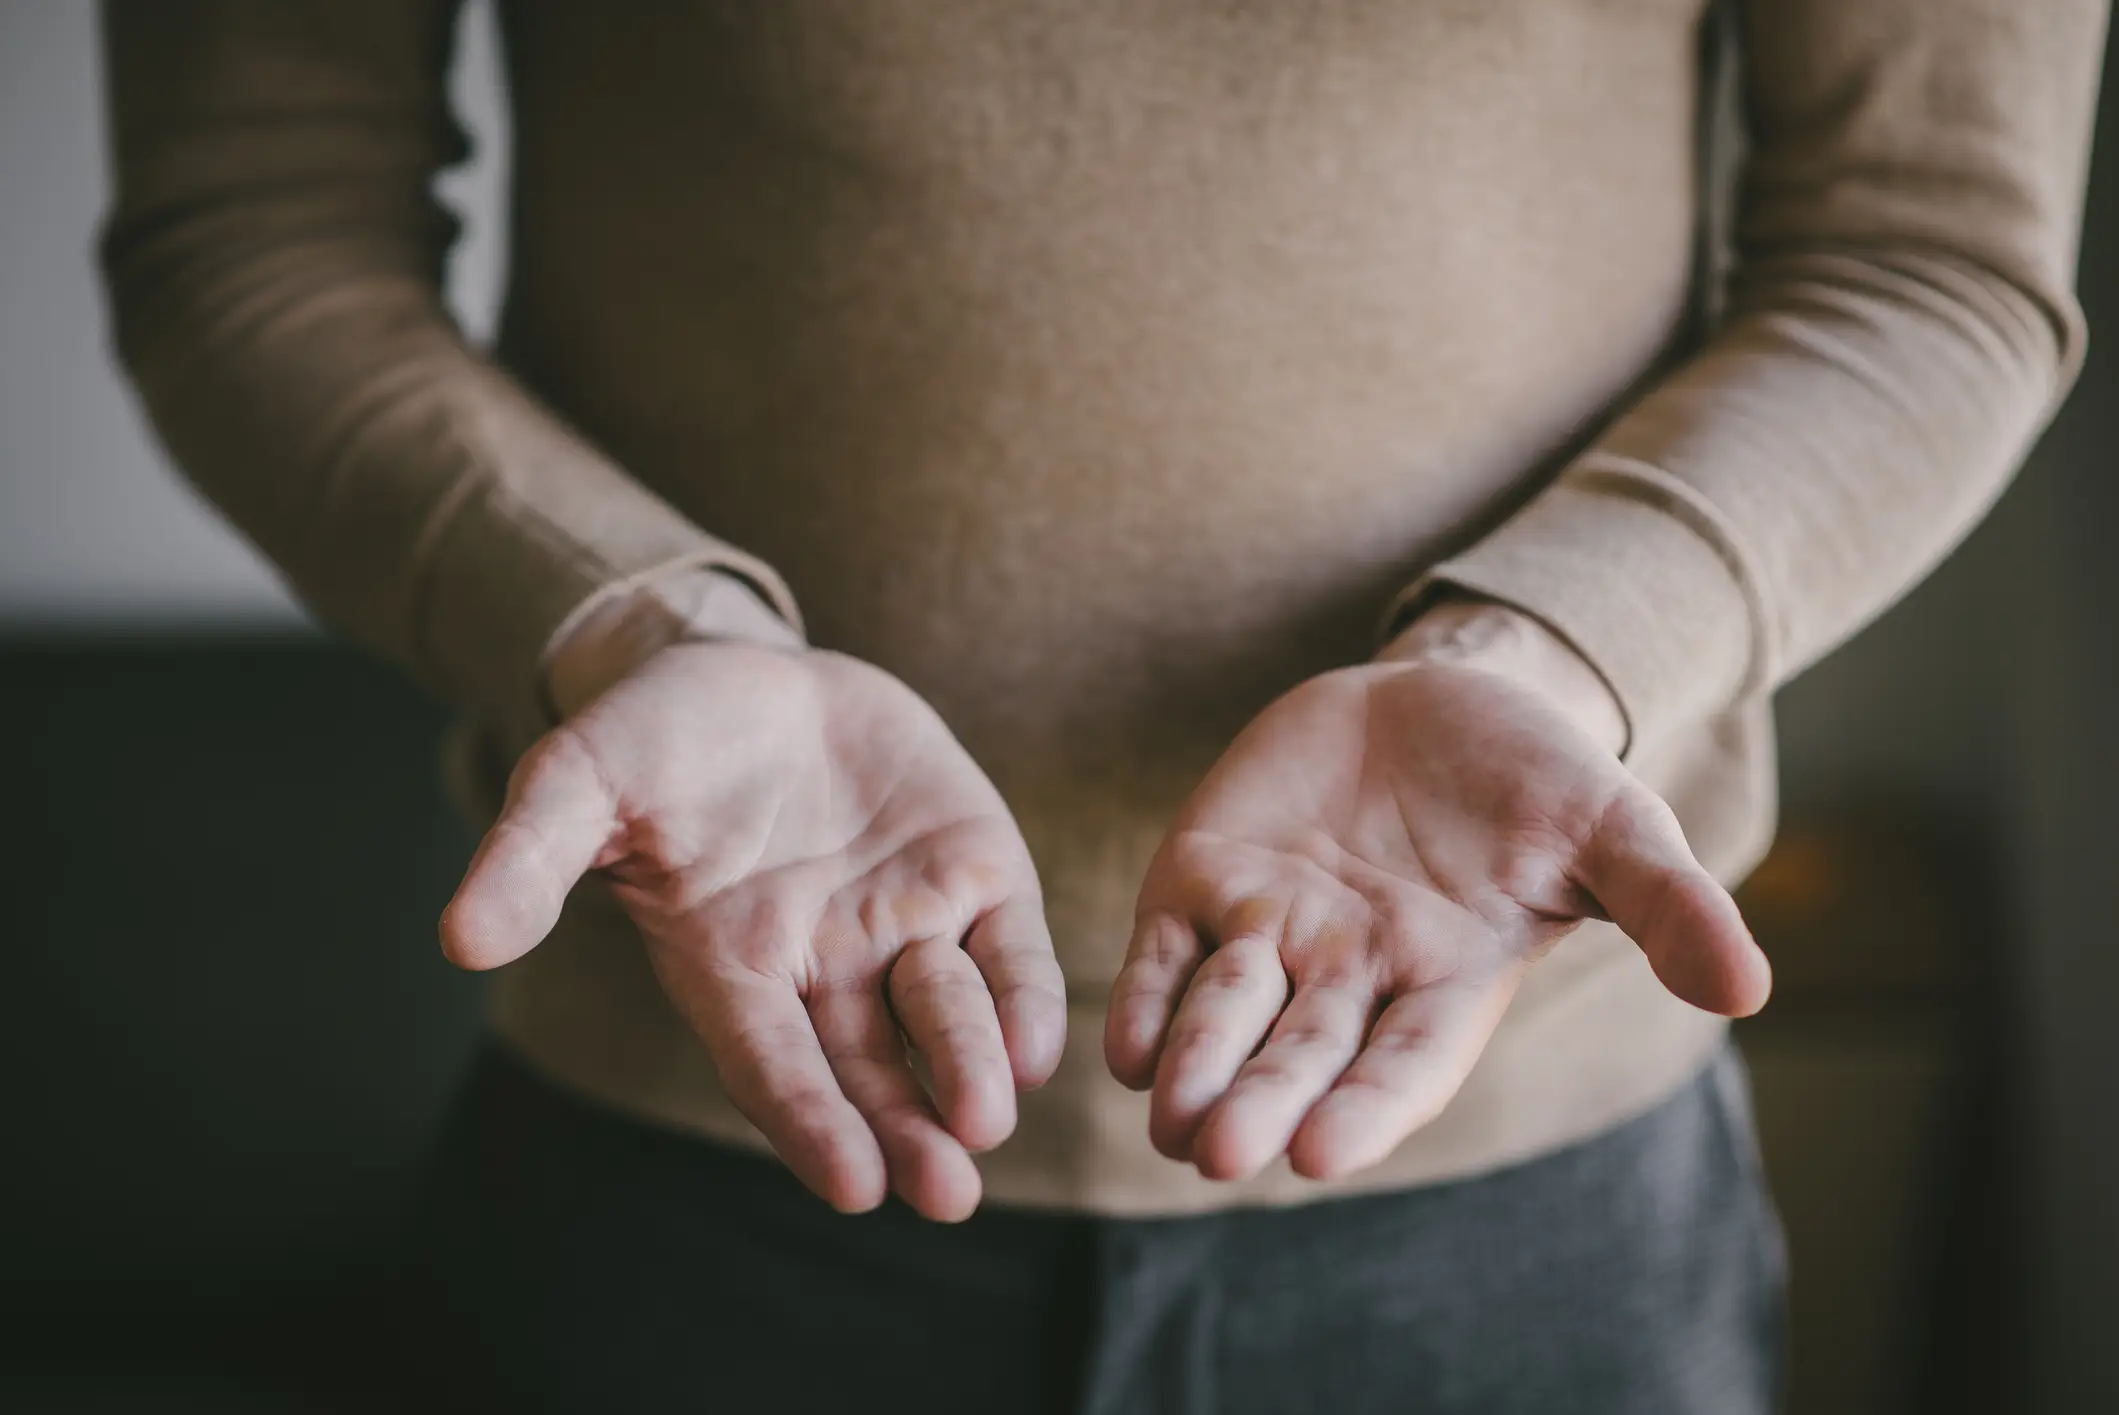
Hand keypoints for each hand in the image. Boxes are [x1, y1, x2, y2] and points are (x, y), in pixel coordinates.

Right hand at [441, 642, 1066, 1220]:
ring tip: (986, 1123)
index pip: (774, 1065)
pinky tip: (1042, 1047)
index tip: (850, 1185)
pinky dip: (1024, 998)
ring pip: (947, 1017)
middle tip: (944, 1192)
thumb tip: (457, 939)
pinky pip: (1009, 949)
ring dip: (971, 1071)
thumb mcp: (581, 781)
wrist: (750, 673)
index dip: (810, 1121)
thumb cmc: (653, 740)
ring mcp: (906, 923)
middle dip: (908, 1132)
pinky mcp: (974, 872)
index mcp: (733, 967)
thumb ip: (531, 857)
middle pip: (872, 1071)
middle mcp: (827, 967)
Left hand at [1104, 603, 1769, 1182]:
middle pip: (1298, 1058)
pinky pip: (1167, 955)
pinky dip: (1147, 999)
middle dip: (1261, 1105)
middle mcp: (1349, 977)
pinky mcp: (1207, 878)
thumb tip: (1751, 990)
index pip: (1402, 1066)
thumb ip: (1666, 908)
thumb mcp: (1614, 829)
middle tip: (1221, 1153)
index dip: (1366, 1109)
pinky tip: (1123, 1043)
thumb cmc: (1539, 776)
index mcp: (1444, 985)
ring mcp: (1272, 931)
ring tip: (1170, 1117)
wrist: (1442, 695)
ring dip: (1195, 1067)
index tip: (1322, 1152)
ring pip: (1222, 1017)